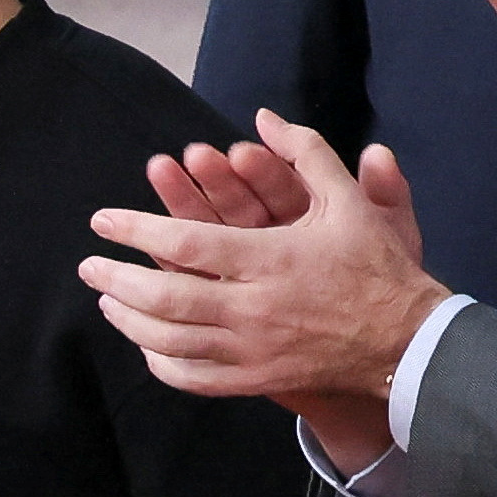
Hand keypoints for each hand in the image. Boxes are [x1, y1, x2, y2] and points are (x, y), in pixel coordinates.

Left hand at [85, 113, 446, 422]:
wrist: (407, 342)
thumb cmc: (376, 266)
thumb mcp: (348, 200)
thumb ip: (305, 153)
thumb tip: (263, 117)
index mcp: (271, 258)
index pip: (185, 243)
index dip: (136, 230)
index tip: (101, 220)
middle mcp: (255, 307)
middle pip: (165, 297)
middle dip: (117, 280)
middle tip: (89, 265)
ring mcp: (254, 350)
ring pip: (172, 341)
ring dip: (130, 321)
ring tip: (107, 300)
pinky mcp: (258, 379)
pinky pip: (196, 378)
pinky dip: (162, 363)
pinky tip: (147, 345)